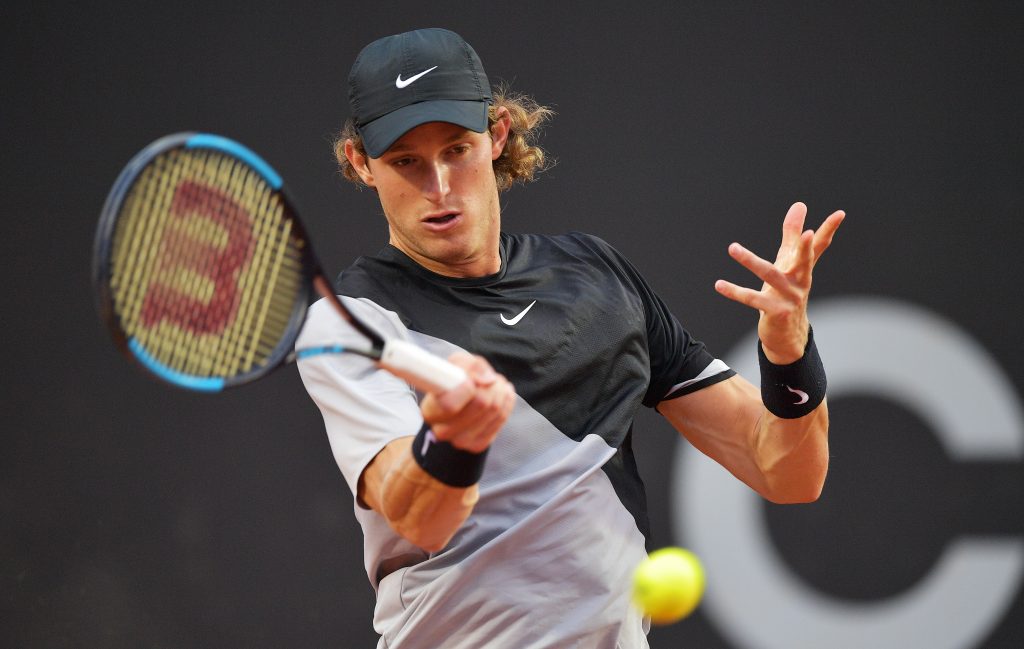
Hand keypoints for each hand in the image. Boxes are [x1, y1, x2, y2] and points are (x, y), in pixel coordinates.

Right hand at [419, 353, 515, 452]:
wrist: (459, 402)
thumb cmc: (454, 380)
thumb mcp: (458, 363)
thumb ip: (471, 365)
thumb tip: (488, 380)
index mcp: (430, 410)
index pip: (450, 404)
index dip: (467, 387)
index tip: (472, 379)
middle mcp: (442, 430)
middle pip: (481, 403)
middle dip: (491, 385)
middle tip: (491, 378)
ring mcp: (460, 441)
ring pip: (495, 410)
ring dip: (500, 391)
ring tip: (495, 385)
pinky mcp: (477, 445)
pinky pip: (501, 419)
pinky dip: (506, 403)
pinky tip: (500, 396)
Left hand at [714, 202, 844, 363]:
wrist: (787, 334)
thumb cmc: (787, 292)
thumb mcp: (789, 263)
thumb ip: (792, 235)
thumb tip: (799, 205)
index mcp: (803, 269)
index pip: (819, 246)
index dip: (829, 230)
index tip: (840, 213)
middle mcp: (800, 282)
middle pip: (804, 261)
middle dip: (805, 247)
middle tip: (807, 233)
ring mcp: (789, 298)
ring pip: (769, 275)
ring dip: (750, 261)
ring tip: (733, 248)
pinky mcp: (775, 312)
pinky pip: (752, 299)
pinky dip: (735, 292)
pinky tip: (719, 284)